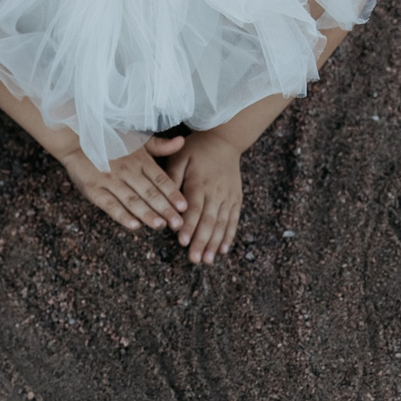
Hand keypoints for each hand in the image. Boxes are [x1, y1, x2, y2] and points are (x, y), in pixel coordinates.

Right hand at [57, 135, 188, 232]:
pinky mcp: (95, 190)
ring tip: (159, 225)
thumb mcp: (137, 139)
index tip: (185, 207)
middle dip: (165, 209)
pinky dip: (122, 216)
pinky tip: (134, 225)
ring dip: (147, 214)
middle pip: (150, 193)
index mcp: (140, 159)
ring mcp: (110, 181)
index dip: (173, 194)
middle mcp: (127, 171)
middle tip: (177, 224)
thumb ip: (160, 145)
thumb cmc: (110, 140)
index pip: (160, 179)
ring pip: (132, 200)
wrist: (75, 139)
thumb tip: (181, 142)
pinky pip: (110, 205)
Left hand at [168, 134, 243, 263]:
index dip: (189, 226)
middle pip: (209, 220)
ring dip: (215, 243)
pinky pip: (233, 220)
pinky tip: (224, 249)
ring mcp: (228, 196)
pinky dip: (229, 235)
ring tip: (208, 260)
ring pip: (222, 223)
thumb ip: (171, 177)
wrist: (225, 140)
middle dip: (202, 242)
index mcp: (199, 183)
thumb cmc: (196, 149)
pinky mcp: (236, 199)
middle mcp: (215, 192)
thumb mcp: (179, 157)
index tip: (182, 242)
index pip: (194, 208)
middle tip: (195, 259)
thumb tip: (164, 197)